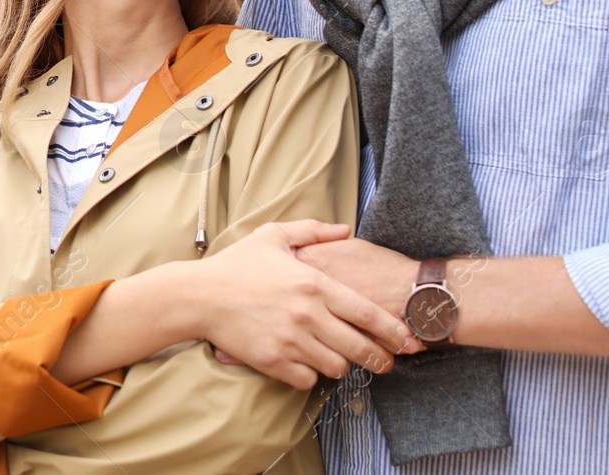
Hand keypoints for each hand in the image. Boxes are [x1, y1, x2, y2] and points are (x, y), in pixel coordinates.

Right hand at [192, 220, 415, 389]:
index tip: (410, 340)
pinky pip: (308, 379)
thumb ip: (313, 231)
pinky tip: (306, 363)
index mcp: (314, 284)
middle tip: (386, 363)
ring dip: (341, 364)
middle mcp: (308, 314)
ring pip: (337, 366)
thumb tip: (346, 230)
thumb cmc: (236, 265)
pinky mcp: (273, 361)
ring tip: (338, 357)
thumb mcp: (273, 237)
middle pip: (360, 347)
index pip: (367, 313)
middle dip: (380, 358)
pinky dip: (310, 374)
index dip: (394, 330)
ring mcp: (291, 341)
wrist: (198, 295)